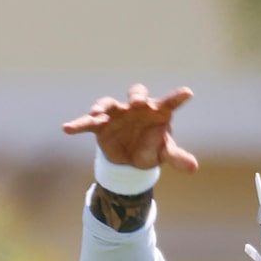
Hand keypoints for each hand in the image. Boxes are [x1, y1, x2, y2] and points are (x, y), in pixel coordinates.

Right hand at [61, 83, 197, 172]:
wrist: (130, 159)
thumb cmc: (151, 149)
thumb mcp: (164, 154)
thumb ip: (177, 158)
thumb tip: (194, 167)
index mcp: (156, 111)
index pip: (169, 102)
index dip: (177, 98)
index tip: (188, 93)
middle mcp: (136, 108)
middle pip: (136, 94)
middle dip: (136, 96)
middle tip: (136, 103)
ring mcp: (117, 114)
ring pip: (108, 104)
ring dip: (101, 107)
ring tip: (96, 114)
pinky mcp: (101, 125)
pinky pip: (88, 123)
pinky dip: (78, 125)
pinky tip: (66, 128)